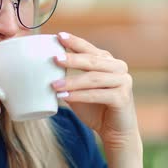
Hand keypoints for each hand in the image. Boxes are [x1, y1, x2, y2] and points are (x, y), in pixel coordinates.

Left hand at [52, 32, 139, 148]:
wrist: (115, 132)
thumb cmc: (95, 108)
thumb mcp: (80, 89)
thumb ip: (69, 77)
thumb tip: (44, 68)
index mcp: (108, 61)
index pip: (89, 48)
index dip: (74, 42)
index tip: (58, 36)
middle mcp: (118, 67)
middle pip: (92, 61)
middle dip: (72, 59)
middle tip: (54, 59)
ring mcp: (123, 82)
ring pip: (93, 78)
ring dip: (72, 81)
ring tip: (54, 85)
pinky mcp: (122, 98)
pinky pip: (97, 94)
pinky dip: (79, 96)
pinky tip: (65, 97)